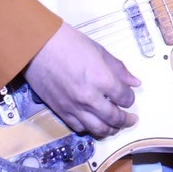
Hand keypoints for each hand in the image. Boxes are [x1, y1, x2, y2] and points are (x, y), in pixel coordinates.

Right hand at [24, 23, 140, 137]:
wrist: (37, 46)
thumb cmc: (68, 42)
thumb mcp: (98, 50)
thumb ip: (118, 68)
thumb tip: (135, 82)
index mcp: (102, 79)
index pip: (124, 97)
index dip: (130, 98)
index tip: (129, 96)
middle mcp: (90, 98)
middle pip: (114, 118)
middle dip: (126, 120)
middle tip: (131, 119)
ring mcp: (74, 107)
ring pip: (98, 128)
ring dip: (111, 130)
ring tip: (116, 127)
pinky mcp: (61, 111)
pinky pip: (79, 128)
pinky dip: (90, 129)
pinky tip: (94, 123)